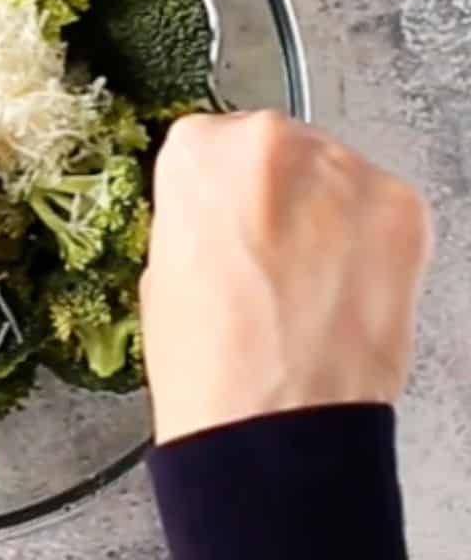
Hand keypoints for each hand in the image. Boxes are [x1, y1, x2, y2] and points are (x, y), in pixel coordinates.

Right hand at [141, 111, 431, 444]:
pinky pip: (379, 206)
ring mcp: (343, 171)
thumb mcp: (163, 265)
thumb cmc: (207, 358)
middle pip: (275, 146)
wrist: (273, 424)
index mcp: (198, 149)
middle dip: (274, 192)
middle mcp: (272, 142)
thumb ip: (199, 215)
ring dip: (324, 212)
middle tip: (268, 252)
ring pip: (331, 172)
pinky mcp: (401, 209)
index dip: (218, 188)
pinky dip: (367, 239)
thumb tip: (230, 212)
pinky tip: (342, 284)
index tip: (225, 216)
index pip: (208, 140)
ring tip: (308, 277)